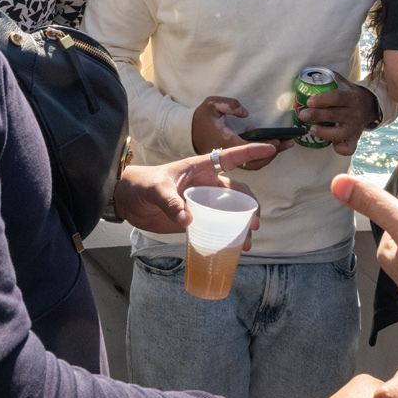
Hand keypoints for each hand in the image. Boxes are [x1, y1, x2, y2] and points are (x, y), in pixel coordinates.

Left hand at [114, 143, 274, 237]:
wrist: (125, 200)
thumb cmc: (141, 184)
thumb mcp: (156, 189)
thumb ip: (170, 202)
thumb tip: (188, 219)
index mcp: (200, 168)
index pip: (230, 157)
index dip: (250, 151)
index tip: (271, 148)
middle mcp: (205, 185)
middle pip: (237, 193)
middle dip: (251, 206)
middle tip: (254, 224)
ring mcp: (201, 203)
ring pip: (230, 212)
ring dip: (242, 225)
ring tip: (247, 242)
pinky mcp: (194, 219)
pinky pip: (216, 226)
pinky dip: (227, 236)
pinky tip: (234, 249)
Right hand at [191, 95, 290, 169]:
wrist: (186, 133)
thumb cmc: (200, 118)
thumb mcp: (211, 104)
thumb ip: (228, 105)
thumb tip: (245, 113)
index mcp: (223, 142)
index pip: (245, 149)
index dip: (262, 148)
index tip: (276, 142)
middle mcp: (227, 155)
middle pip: (253, 162)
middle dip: (272, 154)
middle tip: (288, 142)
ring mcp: (229, 160)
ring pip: (253, 164)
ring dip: (270, 156)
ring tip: (286, 143)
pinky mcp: (231, 160)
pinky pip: (250, 162)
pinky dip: (263, 156)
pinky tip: (271, 144)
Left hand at [298, 73, 377, 156]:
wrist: (370, 106)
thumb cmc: (349, 94)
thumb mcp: (343, 83)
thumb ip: (328, 77)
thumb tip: (308, 73)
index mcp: (351, 97)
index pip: (337, 97)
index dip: (323, 99)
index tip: (309, 101)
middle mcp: (354, 112)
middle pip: (336, 115)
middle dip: (318, 116)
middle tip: (303, 115)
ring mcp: (355, 127)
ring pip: (341, 133)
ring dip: (325, 133)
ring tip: (312, 130)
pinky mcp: (355, 138)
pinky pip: (350, 147)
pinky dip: (341, 149)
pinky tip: (332, 145)